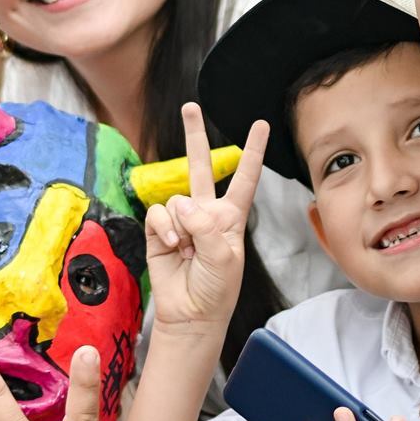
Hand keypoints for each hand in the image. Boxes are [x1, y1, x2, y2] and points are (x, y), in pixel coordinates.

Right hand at [142, 103, 266, 334]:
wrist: (190, 313)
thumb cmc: (216, 288)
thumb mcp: (224, 256)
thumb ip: (206, 226)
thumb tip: (182, 207)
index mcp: (231, 216)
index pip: (244, 177)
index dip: (253, 151)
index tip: (261, 124)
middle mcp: (206, 212)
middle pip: (202, 166)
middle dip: (194, 136)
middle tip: (189, 107)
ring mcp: (181, 219)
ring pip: (177, 200)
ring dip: (181, 226)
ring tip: (186, 250)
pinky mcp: (158, 229)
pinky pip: (158, 214)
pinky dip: (164, 230)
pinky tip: (171, 247)